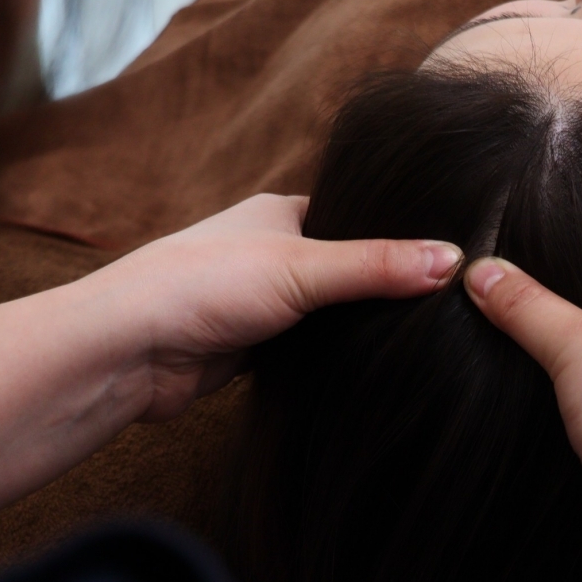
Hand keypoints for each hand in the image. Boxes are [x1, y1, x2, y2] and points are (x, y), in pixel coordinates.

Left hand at [93, 194, 461, 420]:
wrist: (130, 351)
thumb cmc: (200, 286)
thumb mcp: (303, 267)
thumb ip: (377, 266)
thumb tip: (451, 259)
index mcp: (281, 213)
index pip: (357, 217)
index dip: (398, 236)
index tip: (448, 258)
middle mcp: (272, 253)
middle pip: (346, 270)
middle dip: (381, 289)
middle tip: (444, 306)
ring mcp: (263, 304)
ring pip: (327, 315)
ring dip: (354, 328)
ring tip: (420, 338)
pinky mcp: (255, 350)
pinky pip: (309, 351)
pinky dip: (332, 358)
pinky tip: (370, 368)